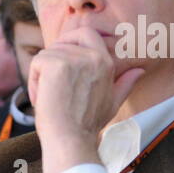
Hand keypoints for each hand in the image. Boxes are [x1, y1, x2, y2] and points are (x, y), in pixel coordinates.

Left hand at [28, 27, 142, 172]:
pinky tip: (41, 98)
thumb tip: (139, 71)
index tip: (60, 55)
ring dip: (41, 76)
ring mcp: (74, 58)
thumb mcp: (112, 102)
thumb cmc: (88, 125)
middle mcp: (93, 56)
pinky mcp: (56, 64)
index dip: (70, 39)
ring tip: (48, 97)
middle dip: (52, 57)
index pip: (87, 33)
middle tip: (47, 79)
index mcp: (105, 62)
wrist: (70, 139)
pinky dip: (33, 81)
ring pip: (47, 54)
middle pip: (62, 41)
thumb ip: (125, 83)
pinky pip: (36, 63)